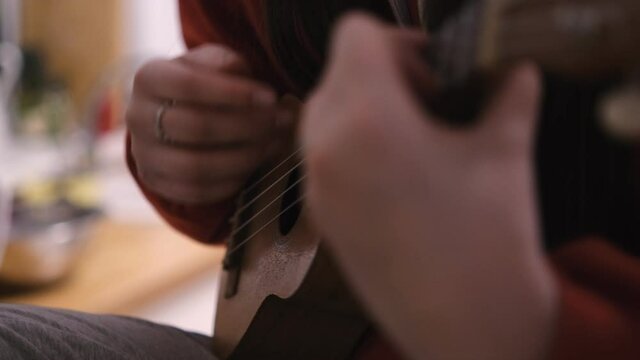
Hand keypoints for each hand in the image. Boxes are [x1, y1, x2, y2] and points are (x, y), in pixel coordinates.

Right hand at [126, 44, 291, 204]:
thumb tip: (249, 85)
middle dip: (246, 127)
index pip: (188, 86)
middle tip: (279, 122)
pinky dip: (233, 179)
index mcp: (148, 77)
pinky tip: (256, 163)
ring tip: (274, 143)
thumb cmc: (205, 83)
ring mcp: (143, 154)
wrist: (176, 114)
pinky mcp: (157, 183)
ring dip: (244, 157)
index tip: (270, 97)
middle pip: (195, 128)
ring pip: (196, 166)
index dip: (234, 93)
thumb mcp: (215, 63)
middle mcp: (136, 117)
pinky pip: (198, 191)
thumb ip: (229, 65)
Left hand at [302, 14, 556, 359]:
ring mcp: (317, 186)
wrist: (465, 329)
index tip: (431, 71)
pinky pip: (319, 156)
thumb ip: (508, 97)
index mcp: (370, 120)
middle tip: (427, 103)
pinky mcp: (320, 216)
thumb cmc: (488, 244)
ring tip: (410, 137)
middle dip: (379, 75)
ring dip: (361, 109)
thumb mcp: (504, 155)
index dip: (399, 42)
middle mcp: (328, 149)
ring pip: (321, 113)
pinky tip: (395, 172)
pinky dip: (349, 146)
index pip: (355, 36)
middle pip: (336, 72)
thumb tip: (514, 70)